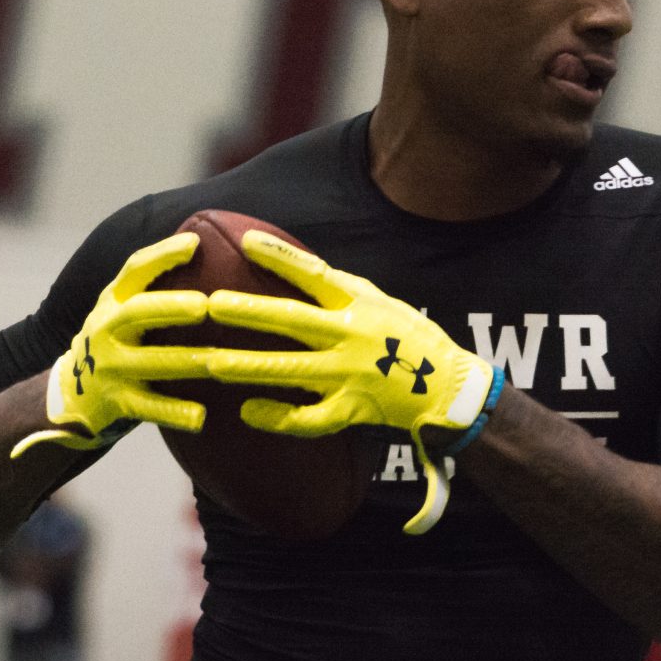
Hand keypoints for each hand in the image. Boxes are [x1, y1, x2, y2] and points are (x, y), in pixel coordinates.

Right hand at [9, 233, 274, 457]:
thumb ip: (153, 287)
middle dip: (170, 308)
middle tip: (204, 306)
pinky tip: (200, 417)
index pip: (134, 270)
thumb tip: (206, 246)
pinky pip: (148, 407)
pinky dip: (174, 412)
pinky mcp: (116, 402)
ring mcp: (110, 367)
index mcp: (113, 301)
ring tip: (218, 361)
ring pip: (150, 361)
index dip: (163, 255)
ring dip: (185, 361)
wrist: (71, 394)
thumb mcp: (121, 309)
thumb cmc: (115, 342)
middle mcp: (107, 329)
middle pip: (137, 313)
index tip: (195, 244)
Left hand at [202, 231, 499, 534]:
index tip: (244, 241)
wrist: (448, 388)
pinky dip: (277, 416)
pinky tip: (247, 411)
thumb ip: (338, 288)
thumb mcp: (380, 301)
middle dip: (250, 312)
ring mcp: (350, 376)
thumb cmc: (408, 338)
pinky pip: (309, 418)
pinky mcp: (352, 410)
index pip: (314, 275)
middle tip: (212, 305)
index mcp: (359, 305)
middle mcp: (352, 337)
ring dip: (250, 368)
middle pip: (293, 321)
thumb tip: (294, 262)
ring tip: (213, 363)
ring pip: (292, 371)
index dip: (280, 257)